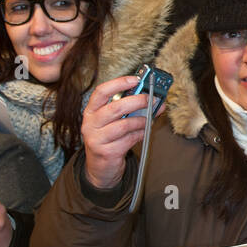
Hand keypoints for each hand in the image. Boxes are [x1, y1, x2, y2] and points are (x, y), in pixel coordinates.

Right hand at [80, 75, 160, 190]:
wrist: (100, 168)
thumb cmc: (109, 139)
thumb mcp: (114, 121)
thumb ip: (131, 109)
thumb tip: (156, 101)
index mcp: (91, 111)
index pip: (101, 92)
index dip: (119, 83)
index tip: (136, 79)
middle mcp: (90, 124)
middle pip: (116, 107)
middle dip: (137, 101)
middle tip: (151, 99)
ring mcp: (96, 139)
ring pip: (124, 125)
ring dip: (141, 120)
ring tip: (149, 119)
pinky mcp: (106, 152)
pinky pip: (129, 139)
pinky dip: (140, 134)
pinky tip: (144, 132)